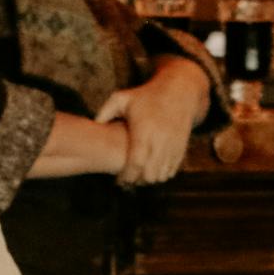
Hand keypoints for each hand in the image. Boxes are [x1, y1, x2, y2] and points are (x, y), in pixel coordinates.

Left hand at [97, 58, 206, 185]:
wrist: (180, 92)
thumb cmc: (146, 96)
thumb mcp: (122, 98)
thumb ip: (105, 112)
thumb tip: (92, 126)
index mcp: (144, 131)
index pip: (136, 163)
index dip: (127, 176)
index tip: (118, 180)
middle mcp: (161, 141)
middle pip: (149, 174)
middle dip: (137, 181)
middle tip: (126, 180)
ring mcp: (173, 146)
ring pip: (161, 175)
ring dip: (149, 180)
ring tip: (138, 176)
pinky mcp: (181, 149)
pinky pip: (171, 171)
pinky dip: (161, 175)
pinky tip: (151, 170)